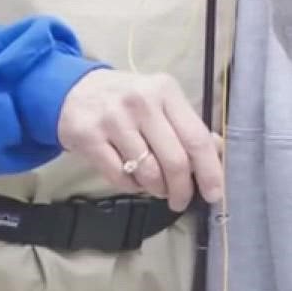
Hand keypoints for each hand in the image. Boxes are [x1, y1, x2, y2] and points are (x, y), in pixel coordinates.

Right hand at [56, 68, 222, 210]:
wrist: (73, 90)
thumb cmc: (126, 99)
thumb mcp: (160, 100)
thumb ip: (188, 124)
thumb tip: (218, 151)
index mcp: (164, 91)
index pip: (196, 138)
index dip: (209, 171)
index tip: (214, 194)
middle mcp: (140, 102)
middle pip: (175, 160)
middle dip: (182, 189)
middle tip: (180, 200)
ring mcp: (113, 119)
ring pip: (148, 173)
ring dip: (156, 188)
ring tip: (155, 185)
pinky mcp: (89, 137)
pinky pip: (120, 177)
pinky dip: (131, 186)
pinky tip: (131, 178)